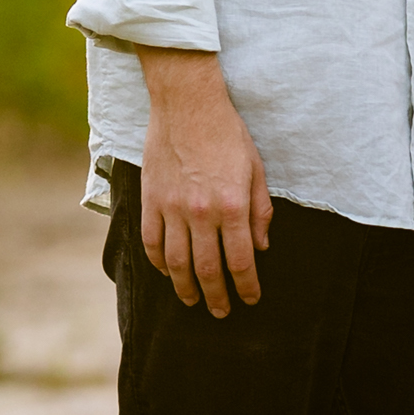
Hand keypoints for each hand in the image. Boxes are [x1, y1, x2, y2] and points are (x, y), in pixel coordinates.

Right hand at [135, 46, 272, 316]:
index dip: (246, 287)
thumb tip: (262, 247)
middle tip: (220, 312)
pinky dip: (158, 262)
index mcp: (233, 206)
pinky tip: (167, 271)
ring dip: (185, 287)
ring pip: (177, 262)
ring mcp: (172, 207)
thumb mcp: (256, 170)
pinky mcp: (151, 198)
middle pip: (208, 270)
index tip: (250, 299)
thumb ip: (260, 212)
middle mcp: (202, 213)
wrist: (187, 103)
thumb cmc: (227, 133)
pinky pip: (151, 240)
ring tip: (192, 300)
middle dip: (217, 297)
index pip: (241, 262)